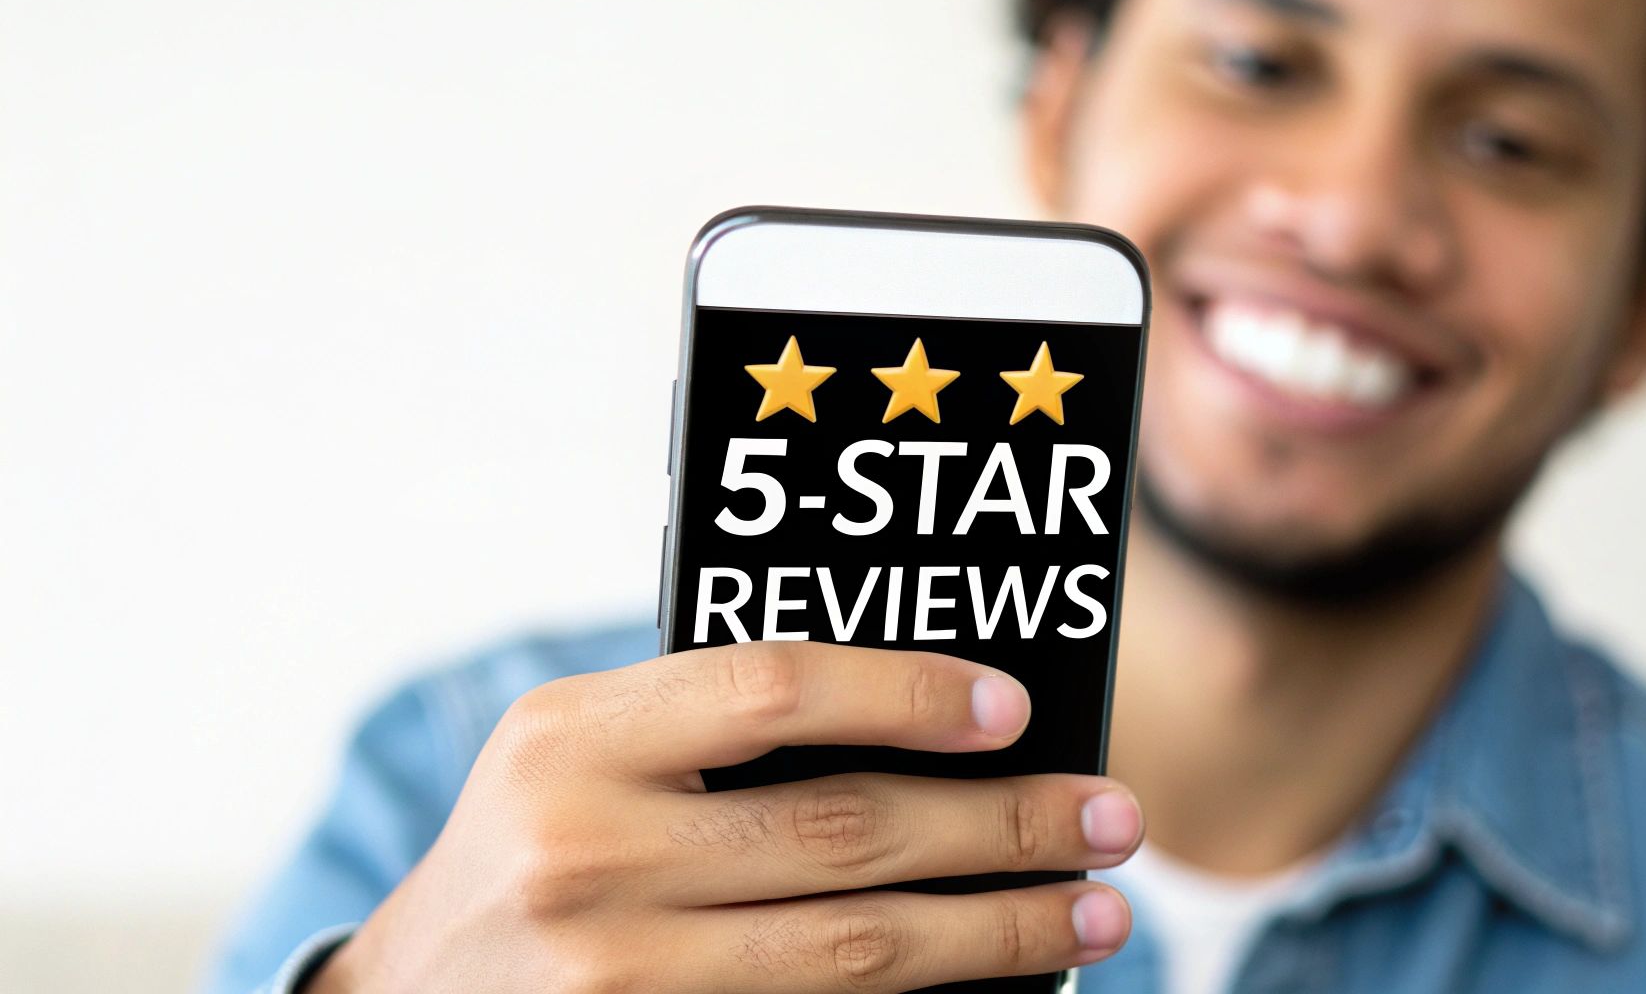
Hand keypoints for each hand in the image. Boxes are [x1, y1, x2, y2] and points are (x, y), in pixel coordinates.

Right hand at [307, 642, 1141, 992]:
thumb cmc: (528, 843)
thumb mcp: (579, 750)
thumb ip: (709, 725)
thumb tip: (922, 729)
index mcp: (574, 740)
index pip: (773, 688)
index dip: (908, 693)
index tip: (1014, 710)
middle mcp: (588, 853)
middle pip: (843, 833)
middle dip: (1001, 827)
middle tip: (1109, 819)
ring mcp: (617, 975)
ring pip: (853, 953)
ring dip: (995, 932)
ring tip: (1093, 914)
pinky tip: (991, 986)